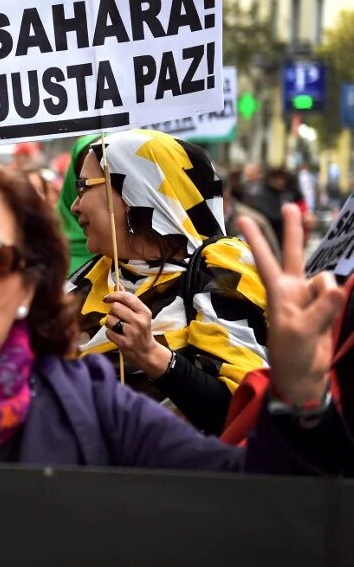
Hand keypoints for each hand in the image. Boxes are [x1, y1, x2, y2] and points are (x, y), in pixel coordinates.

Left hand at [103, 291, 171, 377]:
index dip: (113, 295)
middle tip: (117, 318)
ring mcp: (132, 332)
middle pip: (115, 307)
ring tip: (118, 327)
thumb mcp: (139, 314)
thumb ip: (128, 300)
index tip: (107, 299)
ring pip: (110, 320)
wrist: (147, 351)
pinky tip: (118, 336)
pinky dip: (110, 333)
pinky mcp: (125, 343)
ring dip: (110, 323)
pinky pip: (108, 332)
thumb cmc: (141, 330)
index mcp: (144, 311)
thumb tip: (117, 285)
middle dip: (112, 312)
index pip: (126, 297)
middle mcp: (139, 321)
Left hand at [238, 203, 344, 406]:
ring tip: (317, 322)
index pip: (265, 259)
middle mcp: (293, 289)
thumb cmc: (292, 354)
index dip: (256, 239)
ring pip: (326, 280)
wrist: (304, 375)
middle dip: (294, 230)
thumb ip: (319, 309)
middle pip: (295, 253)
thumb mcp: (300, 333)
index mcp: (278, 292)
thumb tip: (336, 287)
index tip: (241, 217)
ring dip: (328, 297)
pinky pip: (338, 293)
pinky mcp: (328, 305)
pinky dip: (339, 298)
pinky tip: (335, 308)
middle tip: (291, 206)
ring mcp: (312, 296)